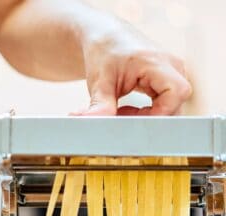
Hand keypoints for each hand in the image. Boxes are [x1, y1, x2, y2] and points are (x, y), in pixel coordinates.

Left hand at [76, 26, 191, 115]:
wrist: (105, 39)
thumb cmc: (103, 54)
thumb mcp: (99, 82)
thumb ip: (100, 105)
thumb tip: (93, 120)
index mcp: (157, 62)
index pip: (176, 92)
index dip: (160, 113)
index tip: (135, 121)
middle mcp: (172, 67)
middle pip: (175, 104)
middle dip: (149, 118)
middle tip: (121, 115)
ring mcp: (172, 75)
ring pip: (170, 107)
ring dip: (146, 117)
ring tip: (122, 111)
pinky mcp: (166, 82)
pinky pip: (164, 105)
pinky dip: (146, 113)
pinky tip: (127, 109)